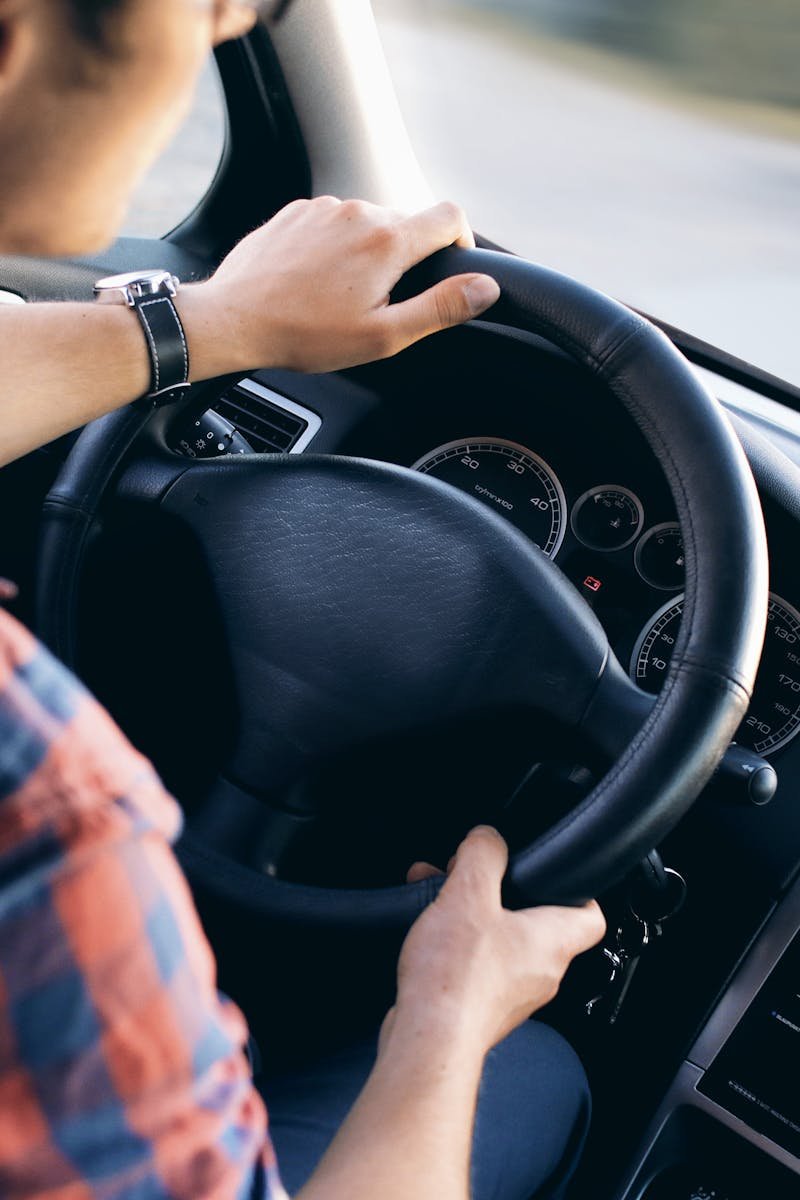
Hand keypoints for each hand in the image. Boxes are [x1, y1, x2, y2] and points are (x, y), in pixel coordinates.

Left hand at [186, 197, 500, 376]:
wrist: (233, 319)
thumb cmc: (305, 334)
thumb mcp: (383, 335)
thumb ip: (440, 308)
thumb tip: (485, 288)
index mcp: (388, 241)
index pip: (450, 217)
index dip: (460, 243)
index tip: (449, 269)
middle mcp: (359, 211)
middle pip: (406, 224)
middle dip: (405, 260)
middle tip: (380, 303)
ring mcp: (324, 207)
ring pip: (367, 223)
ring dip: (367, 253)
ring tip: (341, 296)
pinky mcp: (296, 211)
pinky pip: (332, 223)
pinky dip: (335, 247)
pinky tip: (315, 282)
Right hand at [388, 827, 604, 1054]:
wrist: (428, 1041)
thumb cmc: (456, 979)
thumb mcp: (468, 893)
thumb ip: (483, 855)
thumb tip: (488, 838)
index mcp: (552, 942)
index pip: (591, 916)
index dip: (578, 890)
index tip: (556, 874)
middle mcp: (541, 973)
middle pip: (536, 924)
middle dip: (501, 894)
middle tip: (474, 878)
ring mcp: (512, 996)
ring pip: (501, 943)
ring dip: (472, 916)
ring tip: (438, 899)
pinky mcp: (482, 1010)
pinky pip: (477, 968)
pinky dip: (456, 946)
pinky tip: (427, 935)